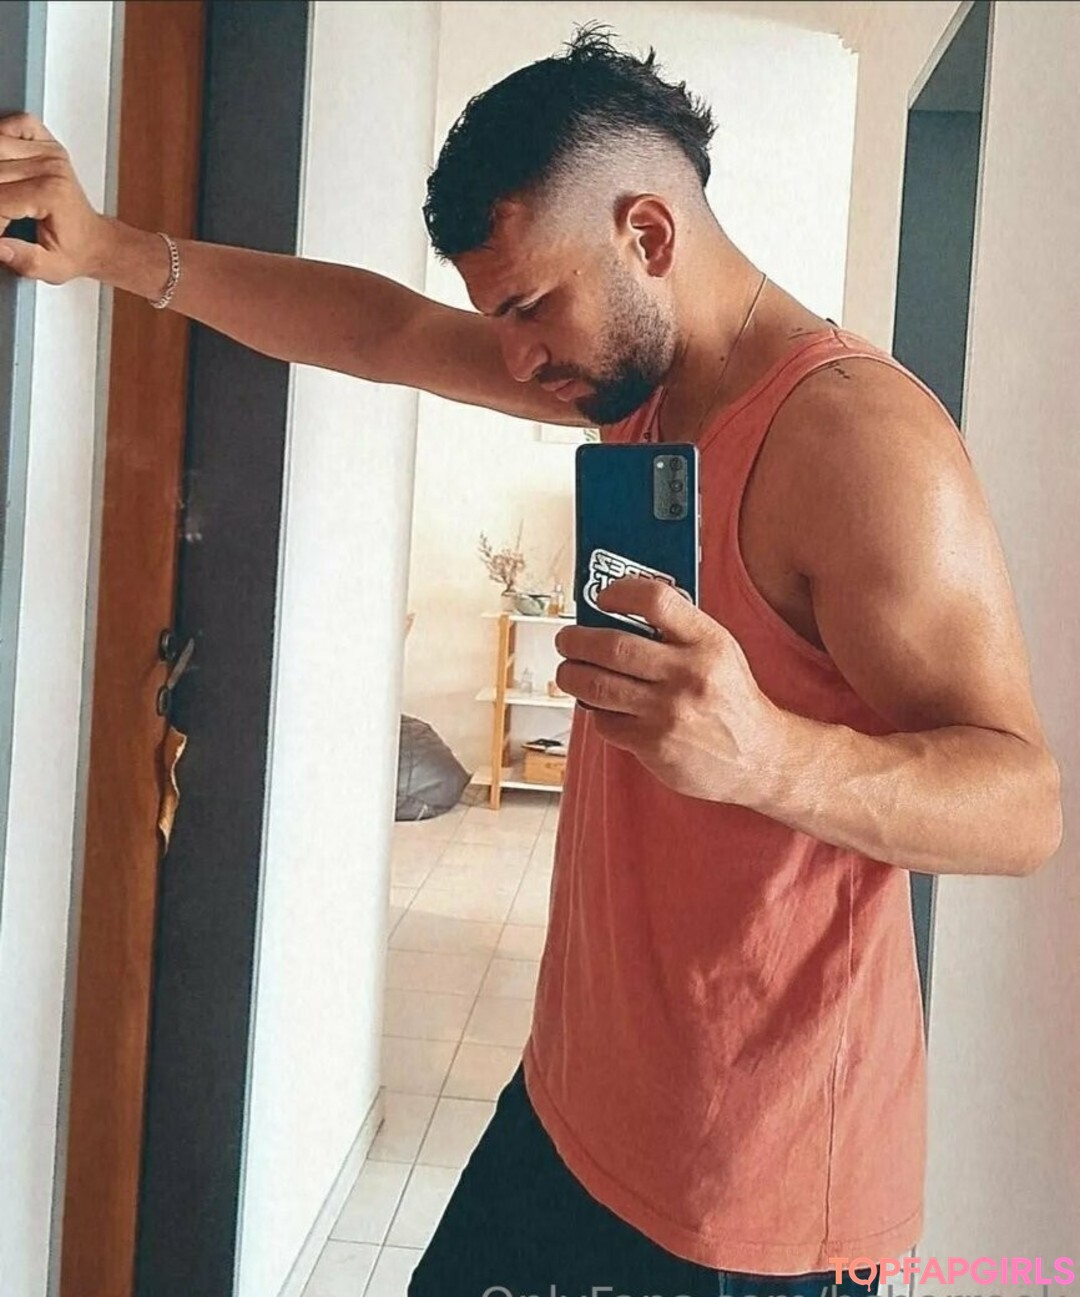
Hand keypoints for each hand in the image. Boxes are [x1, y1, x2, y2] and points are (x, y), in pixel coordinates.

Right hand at [0, 112, 110, 283]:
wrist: (95, 241)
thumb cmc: (74, 251)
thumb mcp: (50, 267)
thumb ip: (22, 259)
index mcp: (51, 195)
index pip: (0, 200)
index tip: (1, 234)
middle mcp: (51, 168)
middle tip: (5, 218)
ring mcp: (50, 153)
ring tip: (6, 197)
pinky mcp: (48, 144)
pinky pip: (18, 124)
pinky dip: (4, 134)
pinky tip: (4, 162)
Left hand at [554, 577, 784, 802]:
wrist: (760, 758)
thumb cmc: (731, 699)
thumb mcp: (721, 651)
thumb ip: (679, 629)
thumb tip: (619, 609)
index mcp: (709, 642)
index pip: (656, 600)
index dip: (619, 592)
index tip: (602, 598)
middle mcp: (689, 675)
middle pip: (612, 645)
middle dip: (576, 640)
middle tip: (567, 640)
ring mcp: (670, 713)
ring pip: (597, 685)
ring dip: (571, 675)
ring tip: (569, 670)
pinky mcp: (654, 745)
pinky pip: (606, 721)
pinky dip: (596, 711)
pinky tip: (604, 706)